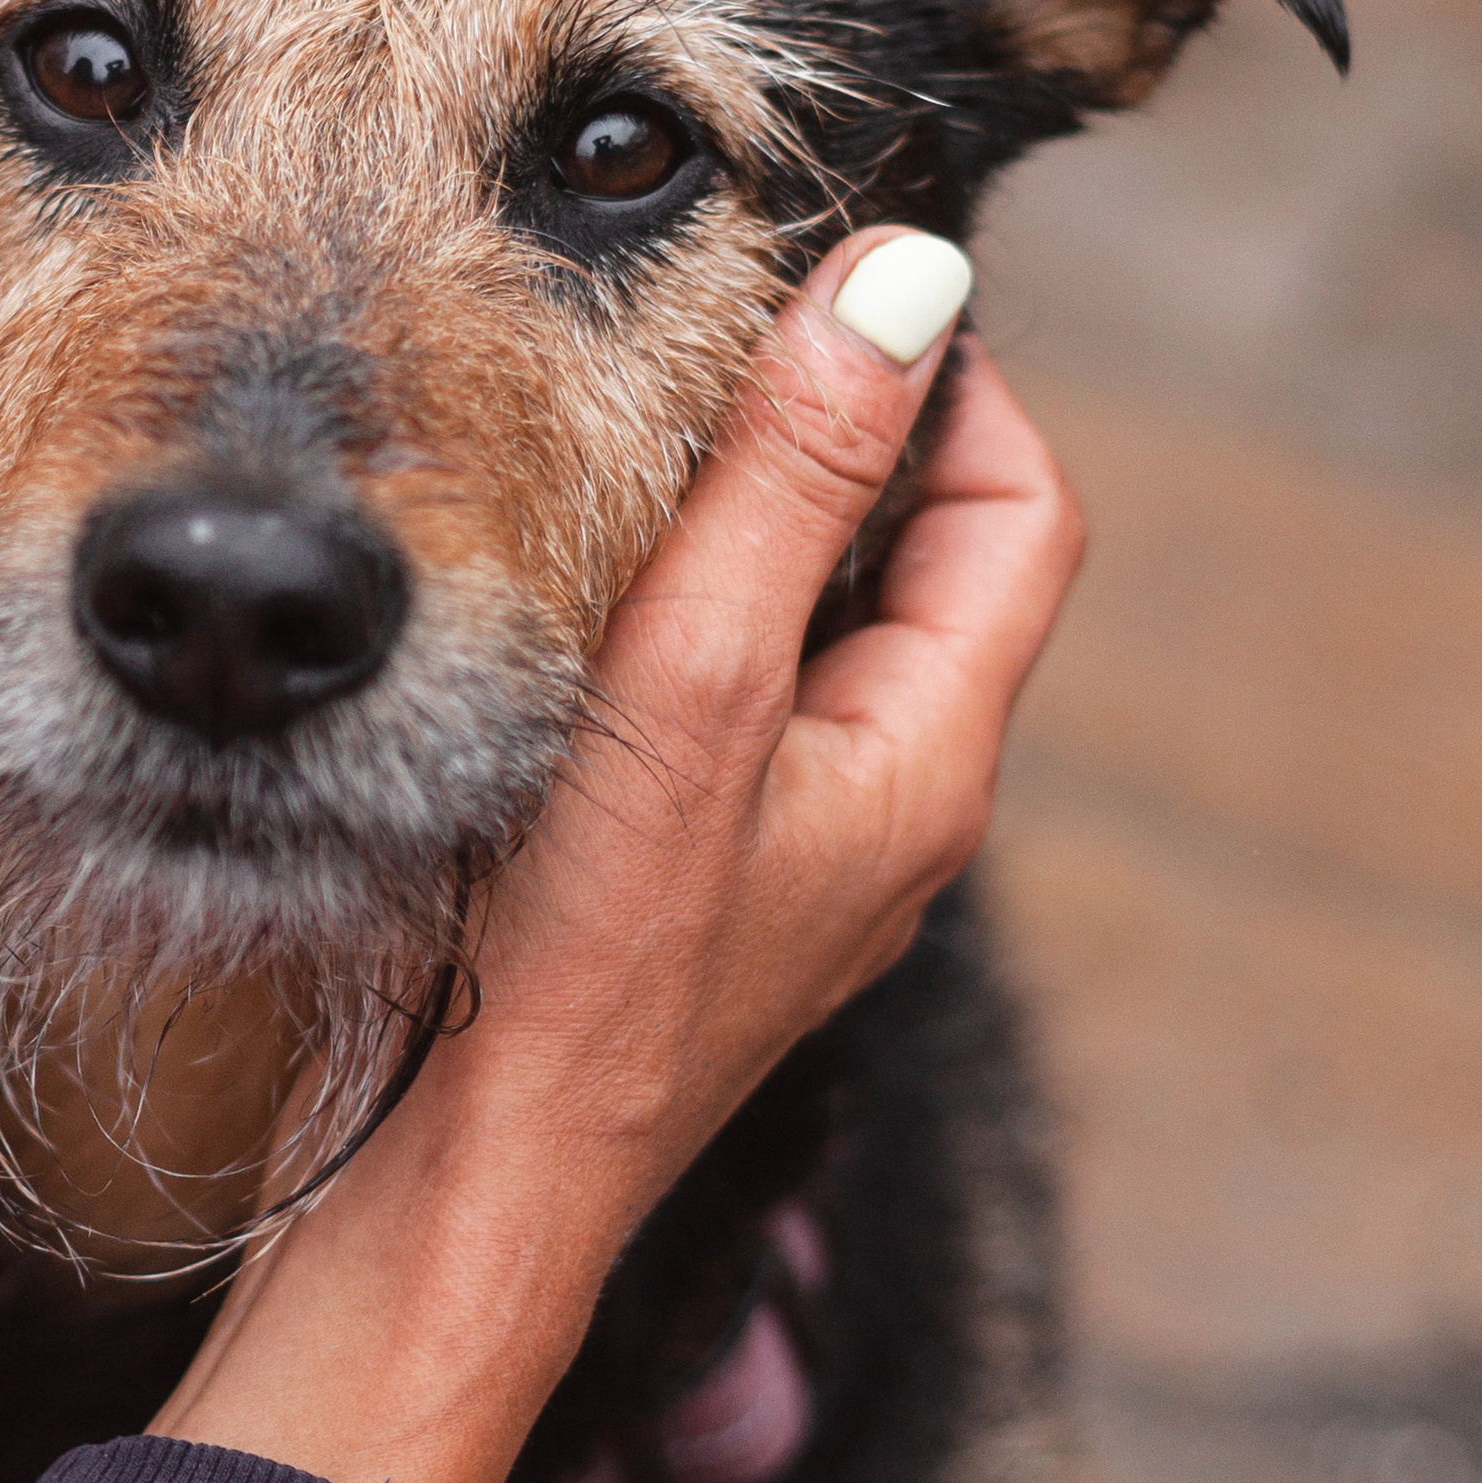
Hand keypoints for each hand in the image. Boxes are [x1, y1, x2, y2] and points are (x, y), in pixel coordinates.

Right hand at [155, 229, 1085, 1482]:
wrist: (460, 1196)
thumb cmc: (574, 965)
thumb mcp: (696, 684)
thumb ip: (793, 481)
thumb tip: (903, 286)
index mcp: (928, 761)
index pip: (1020, 514)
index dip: (954, 384)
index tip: (828, 302)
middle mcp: (890, 813)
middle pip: (926, 568)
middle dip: (842, 444)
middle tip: (709, 355)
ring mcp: (797, 860)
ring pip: (820, 637)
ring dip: (751, 535)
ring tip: (627, 460)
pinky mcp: (700, 890)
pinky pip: (737, 713)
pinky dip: (687, 628)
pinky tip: (569, 610)